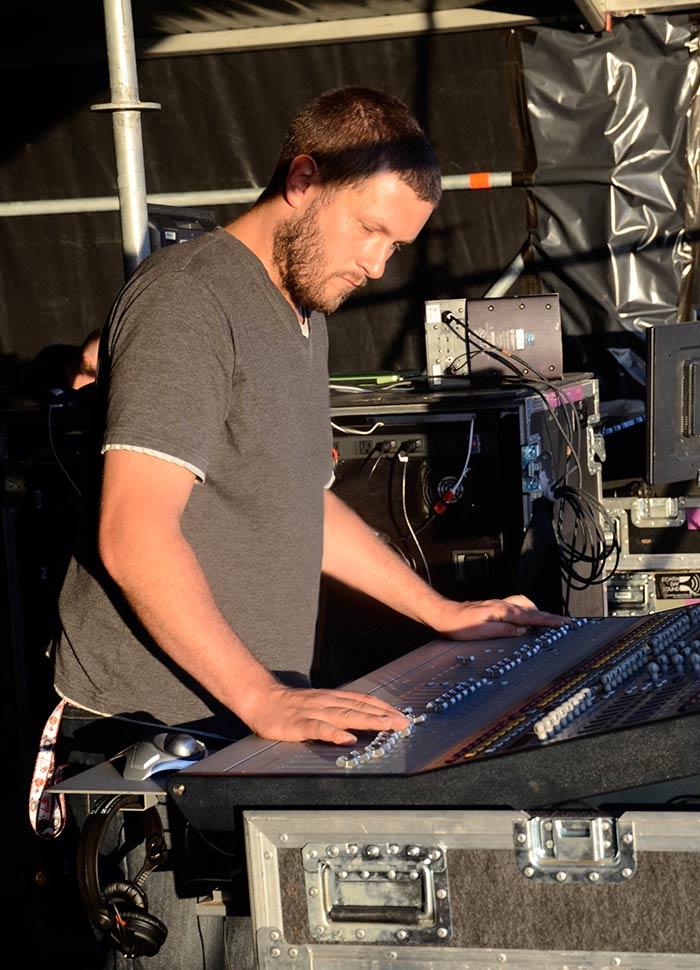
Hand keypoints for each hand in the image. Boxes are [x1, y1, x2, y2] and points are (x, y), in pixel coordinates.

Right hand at [243, 684, 409, 745]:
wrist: (261, 699)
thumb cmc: (289, 706)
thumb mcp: (318, 704)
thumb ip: (337, 710)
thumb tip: (359, 718)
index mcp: (333, 698)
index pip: (364, 701)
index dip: (384, 708)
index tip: (402, 716)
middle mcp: (327, 702)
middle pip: (360, 708)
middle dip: (384, 716)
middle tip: (404, 723)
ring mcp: (314, 712)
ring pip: (345, 715)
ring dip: (368, 720)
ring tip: (386, 726)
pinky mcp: (299, 724)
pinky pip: (319, 728)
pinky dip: (334, 733)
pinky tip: (346, 739)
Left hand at [434, 594, 565, 640]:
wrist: (444, 615)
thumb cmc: (459, 625)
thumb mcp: (483, 631)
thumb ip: (505, 630)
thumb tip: (522, 631)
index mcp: (503, 611)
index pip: (532, 616)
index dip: (549, 620)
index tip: (564, 623)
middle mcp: (503, 605)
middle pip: (532, 608)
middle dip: (548, 615)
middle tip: (561, 622)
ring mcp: (498, 605)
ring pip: (524, 605)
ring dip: (537, 612)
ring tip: (546, 622)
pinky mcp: (493, 607)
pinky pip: (516, 607)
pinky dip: (525, 612)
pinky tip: (524, 618)